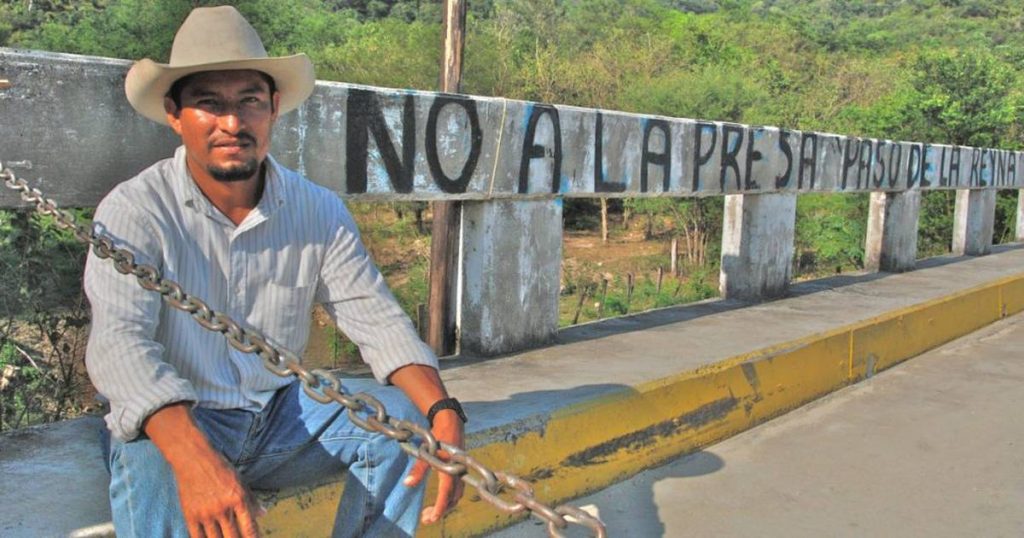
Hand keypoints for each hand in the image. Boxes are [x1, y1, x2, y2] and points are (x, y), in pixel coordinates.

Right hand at [173, 446, 262, 537]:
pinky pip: (197, 537)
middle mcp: (223, 509)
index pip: (249, 528)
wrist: (193, 459)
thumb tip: (263, 514)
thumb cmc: (219, 468)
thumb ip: (251, 499)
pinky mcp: (191, 515)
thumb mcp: (240, 480)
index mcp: (238, 499)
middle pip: (233, 537)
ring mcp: (206, 513)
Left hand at [403, 410, 465, 524]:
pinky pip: (457, 490)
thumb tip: (407, 484)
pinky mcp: (460, 471)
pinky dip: (449, 499)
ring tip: (429, 512)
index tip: (431, 518)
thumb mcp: (426, 450)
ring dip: (444, 506)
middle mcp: (459, 473)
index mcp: (450, 469)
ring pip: (456, 496)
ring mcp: (461, 472)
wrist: (450, 421)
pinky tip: (439, 499)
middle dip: (440, 511)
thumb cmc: (437, 435)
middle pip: (452, 499)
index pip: (446, 494)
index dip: (439, 508)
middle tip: (425, 518)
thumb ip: (418, 468)